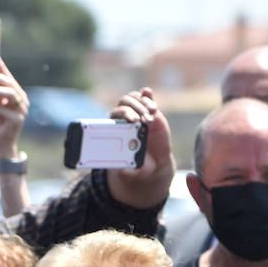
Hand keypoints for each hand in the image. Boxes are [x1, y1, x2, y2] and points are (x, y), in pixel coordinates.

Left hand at [107, 87, 175, 208]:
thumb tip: (124, 172)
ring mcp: (137, 112)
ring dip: (142, 104)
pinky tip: (148, 93)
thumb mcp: (133, 171)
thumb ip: (128, 172)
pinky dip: (146, 95)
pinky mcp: (149, 111)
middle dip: (133, 109)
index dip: (123, 115)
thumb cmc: (138, 164)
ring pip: (134, 99)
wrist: (152, 161)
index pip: (115, 116)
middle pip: (124, 104)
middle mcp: (125, 118)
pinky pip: (145, 99)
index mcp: (116, 129)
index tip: (132, 120)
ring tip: (152, 114)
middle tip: (142, 119)